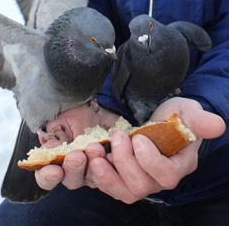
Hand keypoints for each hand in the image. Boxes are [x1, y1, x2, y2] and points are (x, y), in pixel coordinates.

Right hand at [35, 101, 118, 189]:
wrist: (94, 110)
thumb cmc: (72, 117)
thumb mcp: (60, 123)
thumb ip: (53, 138)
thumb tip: (46, 151)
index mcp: (56, 163)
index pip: (47, 179)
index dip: (49, 178)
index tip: (55, 171)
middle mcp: (74, 172)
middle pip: (71, 181)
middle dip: (74, 169)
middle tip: (77, 155)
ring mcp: (94, 172)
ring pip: (93, 178)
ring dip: (93, 163)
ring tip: (95, 147)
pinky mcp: (111, 167)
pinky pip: (113, 171)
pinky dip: (111, 162)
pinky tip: (110, 153)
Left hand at [36, 97, 224, 203]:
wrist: (157, 121)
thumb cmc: (174, 118)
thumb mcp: (186, 112)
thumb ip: (198, 120)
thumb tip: (217, 125)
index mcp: (176, 166)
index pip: (166, 175)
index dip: (150, 160)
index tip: (138, 137)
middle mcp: (155, 179)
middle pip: (138, 186)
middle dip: (123, 162)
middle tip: (116, 138)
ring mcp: (136, 179)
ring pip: (119, 190)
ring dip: (103, 173)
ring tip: (93, 153)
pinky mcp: (119, 175)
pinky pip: (105, 183)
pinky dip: (93, 173)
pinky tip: (86, 157)